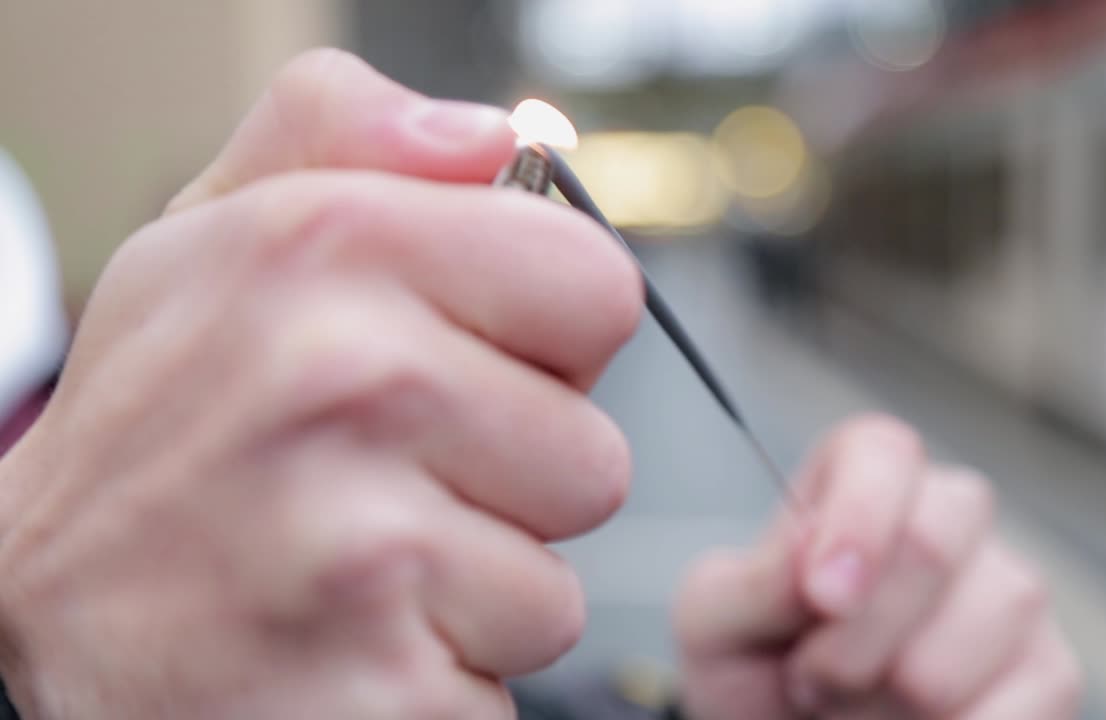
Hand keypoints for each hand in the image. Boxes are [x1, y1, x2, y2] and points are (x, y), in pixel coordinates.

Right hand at [0, 50, 641, 718]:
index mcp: (328, 246)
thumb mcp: (218, 234)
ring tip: (358, 565)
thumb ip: (349, 138)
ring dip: (474, 589)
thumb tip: (490, 136)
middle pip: (596, 456)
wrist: (45, 608)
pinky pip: (504, 683)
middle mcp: (345, 381)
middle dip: (507, 484)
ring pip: (555, 588)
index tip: (461, 359)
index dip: (542, 339)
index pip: (597, 290)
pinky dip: (442, 679)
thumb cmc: (165, 423)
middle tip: (383, 484)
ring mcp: (359, 548)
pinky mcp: (374, 693)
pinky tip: (346, 645)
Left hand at [675, 417, 1080, 718]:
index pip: (884, 452)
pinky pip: (1016, 709)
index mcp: (862, 480)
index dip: (859, 518)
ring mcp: (1009, 592)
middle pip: (933, 541)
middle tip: (806, 681)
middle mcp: (950, 518)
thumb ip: (755, 583)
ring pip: (969, 637)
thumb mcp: (714, 621)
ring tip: (848, 710)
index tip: (819, 598)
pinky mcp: (1050, 673)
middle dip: (851, 640)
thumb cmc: (752, 668)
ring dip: (885, 704)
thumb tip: (821, 565)